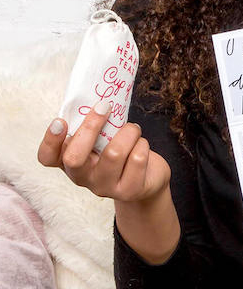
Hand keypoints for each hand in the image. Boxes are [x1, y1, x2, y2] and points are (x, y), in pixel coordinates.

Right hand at [37, 101, 170, 203]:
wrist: (148, 177)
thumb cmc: (121, 148)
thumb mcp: (104, 137)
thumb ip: (95, 125)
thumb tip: (99, 97)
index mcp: (70, 161)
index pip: (48, 158)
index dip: (50, 141)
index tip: (60, 121)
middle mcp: (82, 177)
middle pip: (75, 157)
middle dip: (91, 126)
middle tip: (105, 106)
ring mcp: (104, 187)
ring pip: (113, 154)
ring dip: (128, 132)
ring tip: (133, 130)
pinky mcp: (128, 191)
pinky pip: (137, 158)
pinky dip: (142, 144)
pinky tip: (141, 146)